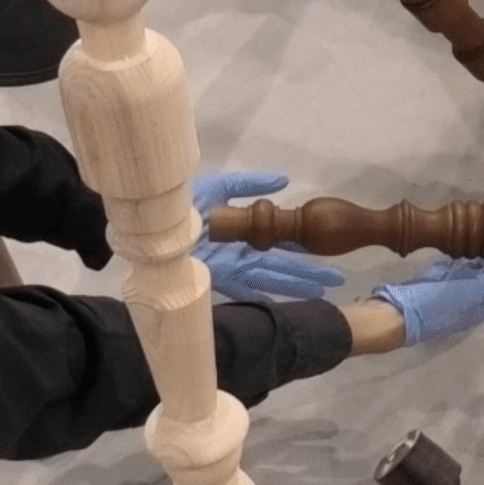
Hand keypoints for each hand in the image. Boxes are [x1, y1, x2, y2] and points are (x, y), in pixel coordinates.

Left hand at [191, 168, 344, 303]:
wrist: (146, 223)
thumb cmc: (178, 204)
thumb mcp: (217, 187)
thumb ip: (248, 185)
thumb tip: (283, 180)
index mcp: (239, 231)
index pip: (276, 241)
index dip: (300, 246)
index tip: (323, 248)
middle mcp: (238, 253)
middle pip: (280, 264)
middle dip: (308, 272)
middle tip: (337, 279)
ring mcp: (228, 268)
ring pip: (270, 278)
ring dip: (296, 285)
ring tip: (324, 291)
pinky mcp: (214, 280)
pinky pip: (245, 291)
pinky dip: (265, 297)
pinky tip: (286, 304)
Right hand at [373, 258, 483, 344]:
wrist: (395, 314)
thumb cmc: (436, 305)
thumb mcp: (473, 293)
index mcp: (480, 306)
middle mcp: (468, 301)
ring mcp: (449, 291)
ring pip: (473, 275)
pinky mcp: (433, 282)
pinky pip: (453, 269)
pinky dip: (463, 259)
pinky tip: (467, 248)